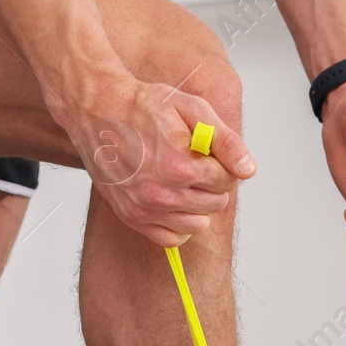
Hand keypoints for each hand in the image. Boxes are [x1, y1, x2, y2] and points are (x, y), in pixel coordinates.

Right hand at [62, 76, 255, 246]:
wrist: (97, 110)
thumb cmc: (141, 106)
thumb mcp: (191, 109)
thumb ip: (225, 141)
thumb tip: (248, 170)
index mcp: (181, 166)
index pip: (228, 181)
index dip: (223, 164)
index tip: (207, 152)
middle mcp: (162, 194)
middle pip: (215, 204)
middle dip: (212, 184)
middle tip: (193, 163)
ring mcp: (145, 208)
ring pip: (197, 225)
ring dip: (196, 205)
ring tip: (181, 181)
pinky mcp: (131, 216)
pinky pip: (170, 238)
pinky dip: (176, 223)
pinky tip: (169, 200)